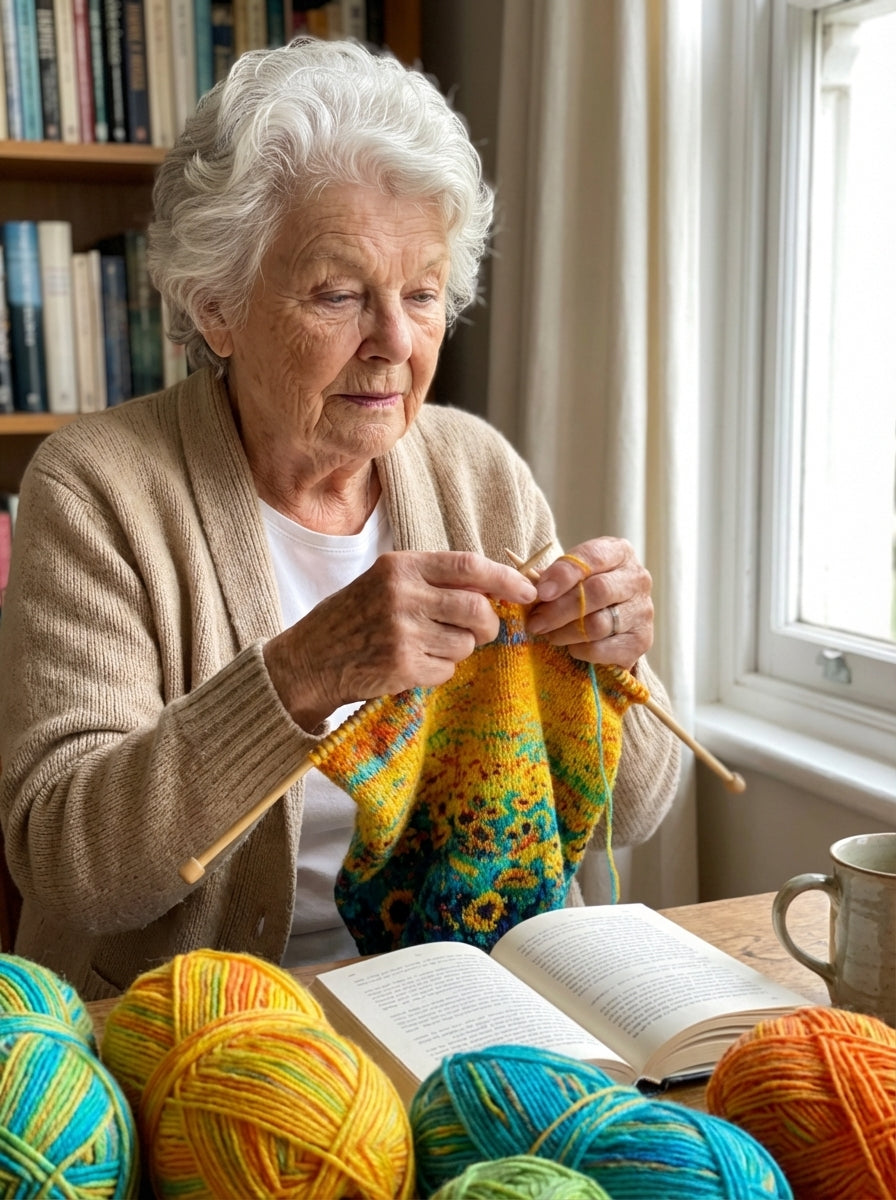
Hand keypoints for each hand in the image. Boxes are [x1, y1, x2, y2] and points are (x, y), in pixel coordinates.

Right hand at [264, 551, 537, 728]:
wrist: (308, 661)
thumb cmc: (352, 618)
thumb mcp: (386, 582)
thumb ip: (433, 580)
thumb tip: (492, 587)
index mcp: (402, 566)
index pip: (470, 565)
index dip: (506, 579)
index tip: (527, 591)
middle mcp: (403, 595)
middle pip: (477, 609)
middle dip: (488, 626)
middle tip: (479, 632)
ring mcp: (402, 632)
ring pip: (465, 643)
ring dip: (458, 650)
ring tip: (427, 647)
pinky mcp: (402, 666)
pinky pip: (447, 670)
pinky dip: (438, 672)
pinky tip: (412, 666)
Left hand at [525, 538, 652, 669]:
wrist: (612, 621)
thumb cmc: (584, 591)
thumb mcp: (570, 576)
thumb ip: (550, 578)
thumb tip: (527, 586)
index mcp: (619, 552)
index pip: (592, 557)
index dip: (563, 574)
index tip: (540, 592)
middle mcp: (637, 578)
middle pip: (597, 592)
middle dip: (559, 610)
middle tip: (535, 622)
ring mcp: (643, 610)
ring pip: (598, 624)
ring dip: (565, 632)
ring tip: (549, 635)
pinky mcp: (642, 640)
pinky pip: (603, 649)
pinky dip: (581, 650)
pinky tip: (571, 646)